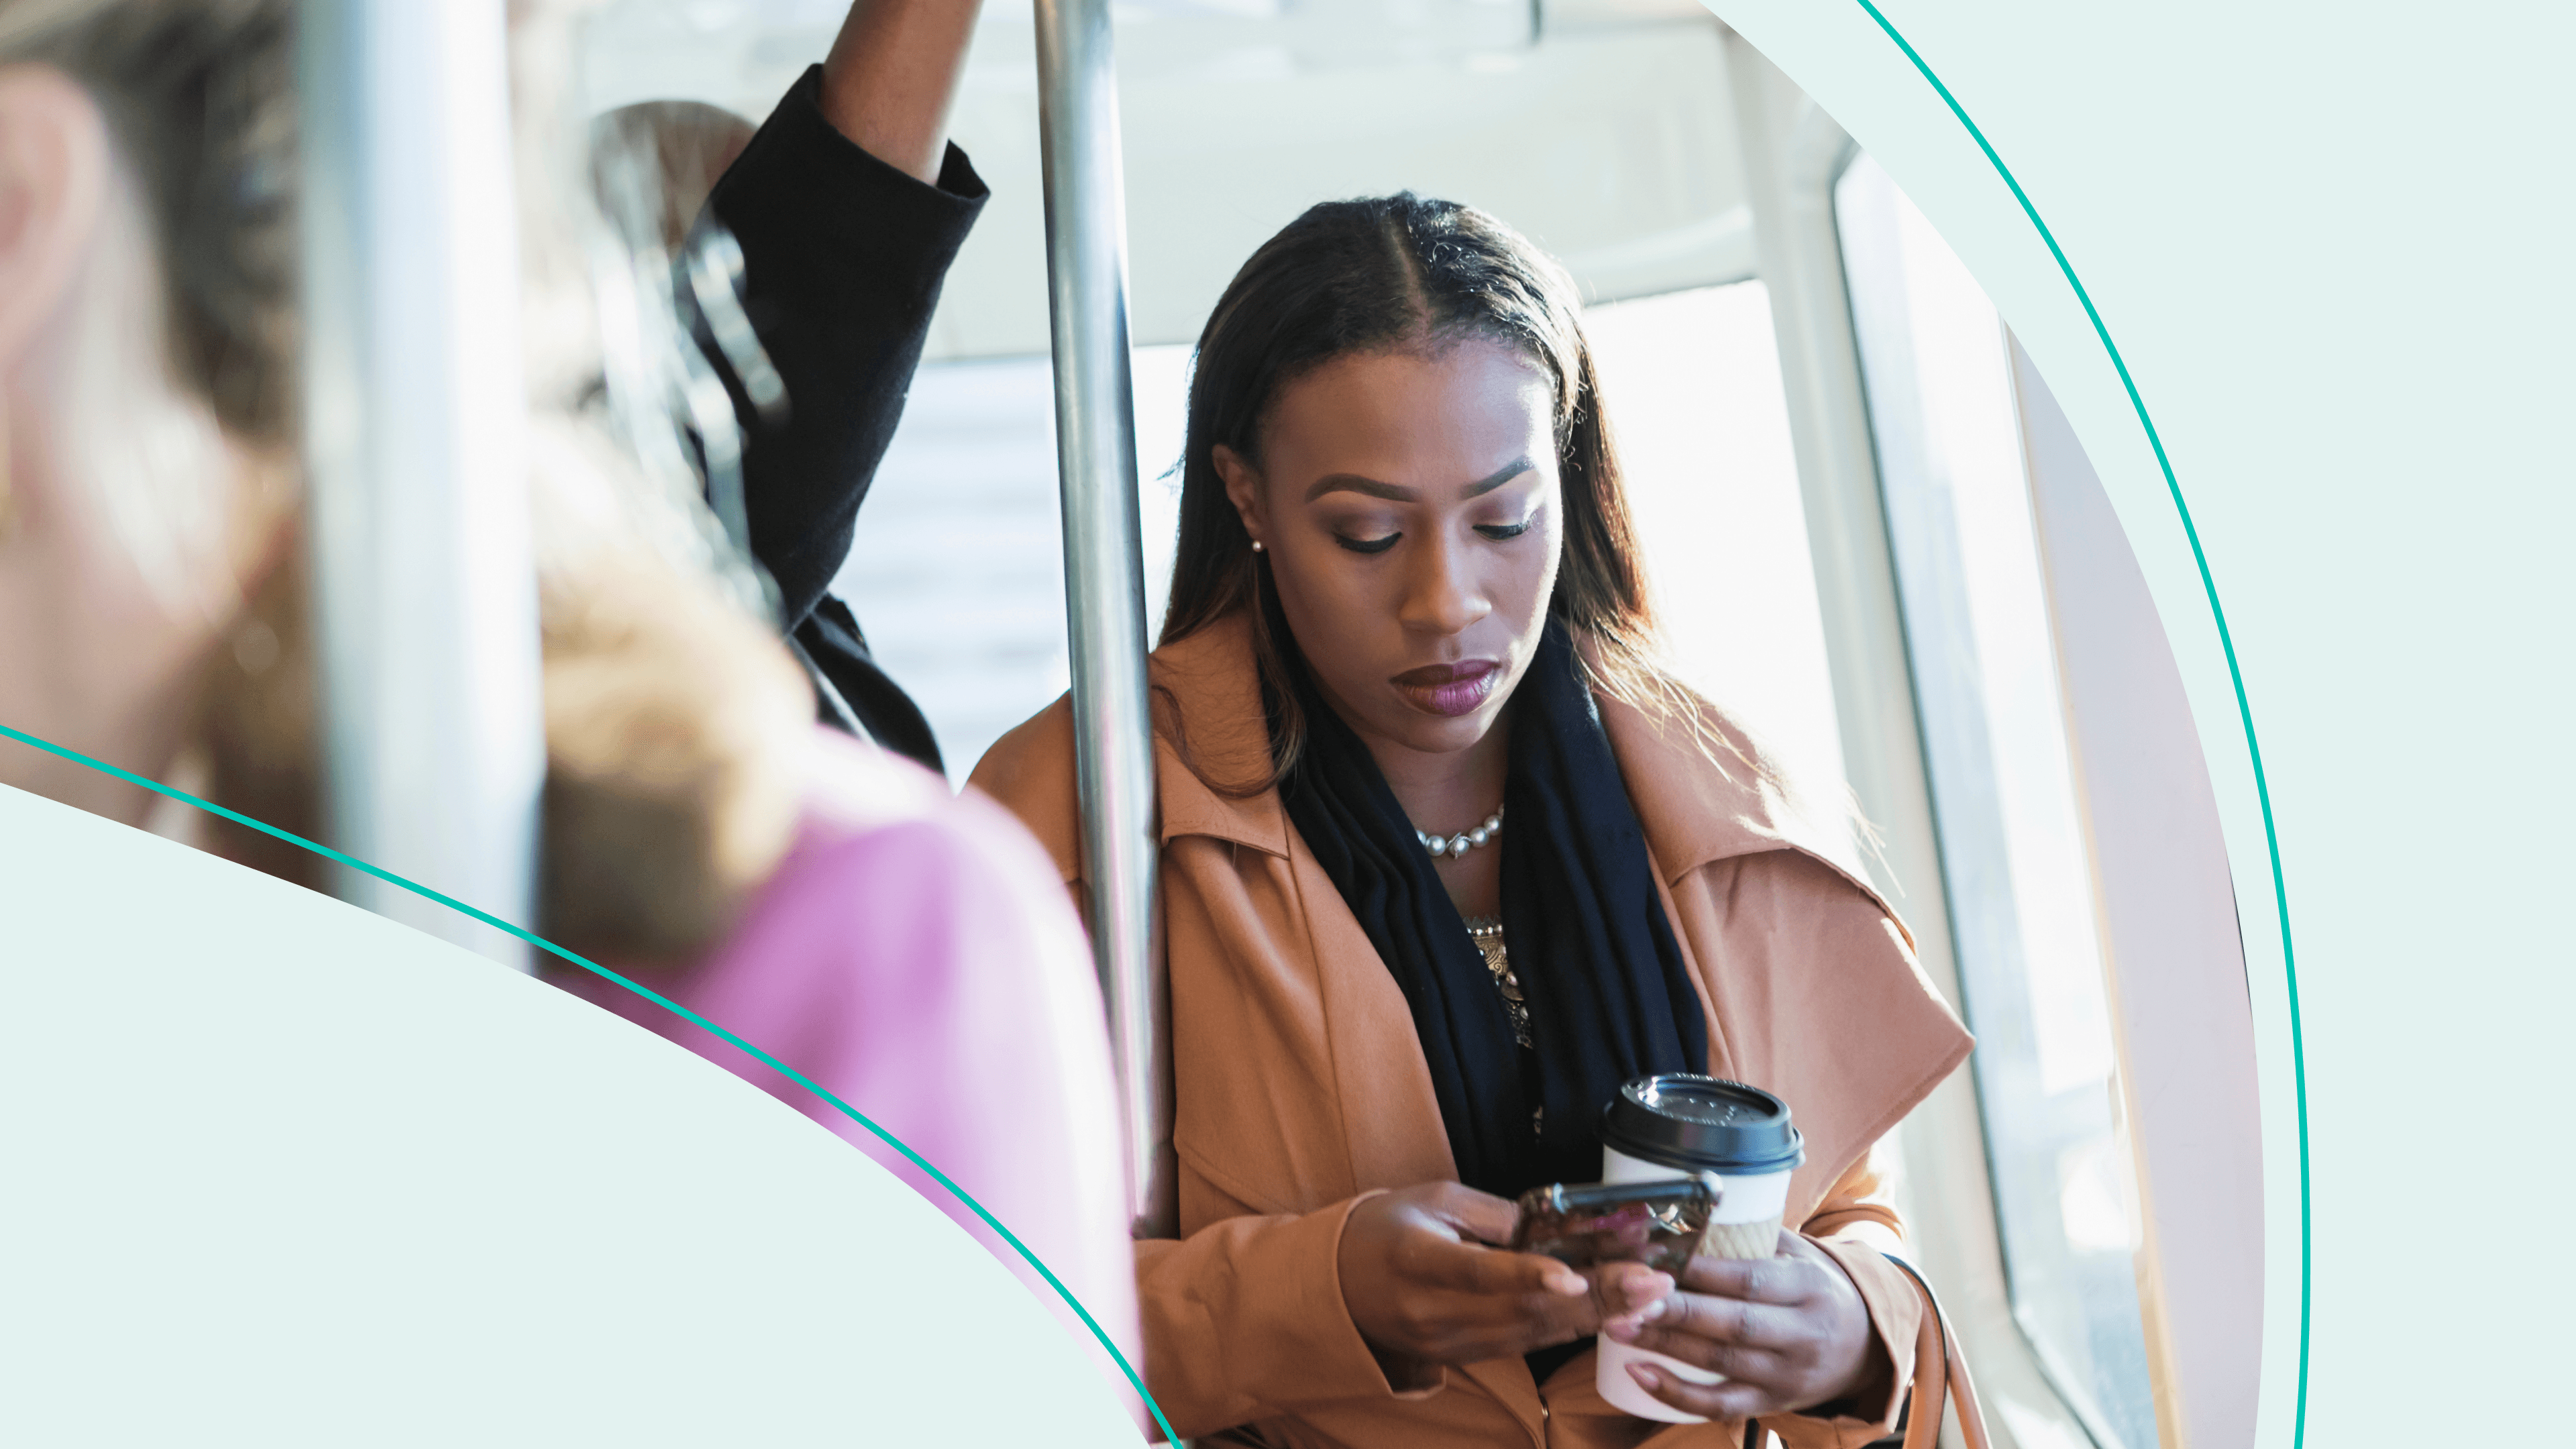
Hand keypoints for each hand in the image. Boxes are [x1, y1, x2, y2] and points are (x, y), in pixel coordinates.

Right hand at [1337, 1183, 1673, 1371]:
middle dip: (1594, 1296)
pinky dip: (1569, 1328)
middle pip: (1521, 1310)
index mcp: (1416, 1261)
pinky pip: (1524, 1343)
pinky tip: (1611, 1313)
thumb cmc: (1383, 1230)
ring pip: (1532, 1333)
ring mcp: (1449, 1342)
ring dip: (1595, 1315)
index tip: (1573, 1278)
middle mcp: (1433, 1311)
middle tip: (1649, 1280)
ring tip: (1646, 1296)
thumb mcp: (1429, 1199)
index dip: (1527, 1276)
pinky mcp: (1463, 1356)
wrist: (1335, 1286)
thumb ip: (1490, 1213)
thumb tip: (1550, 1227)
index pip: (1477, 1273)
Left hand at [1601, 1232, 1882, 1421]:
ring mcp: (1787, 1374)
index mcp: (1808, 1286)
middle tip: (1628, 1294)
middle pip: (1734, 1323)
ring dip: (1665, 1345)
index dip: (1701, 1270)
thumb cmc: (1816, 1289)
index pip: (1750, 1279)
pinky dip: (1676, 1394)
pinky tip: (1639, 1372)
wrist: (1866, 1348)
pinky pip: (1720, 1405)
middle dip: (1677, 1311)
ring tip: (1618, 1325)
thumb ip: (1755, 1233)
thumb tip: (1693, 1205)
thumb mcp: (1801, 1254)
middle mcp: (1802, 1333)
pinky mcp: (1771, 1403)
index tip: (1655, 1255)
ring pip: (1721, 1363)